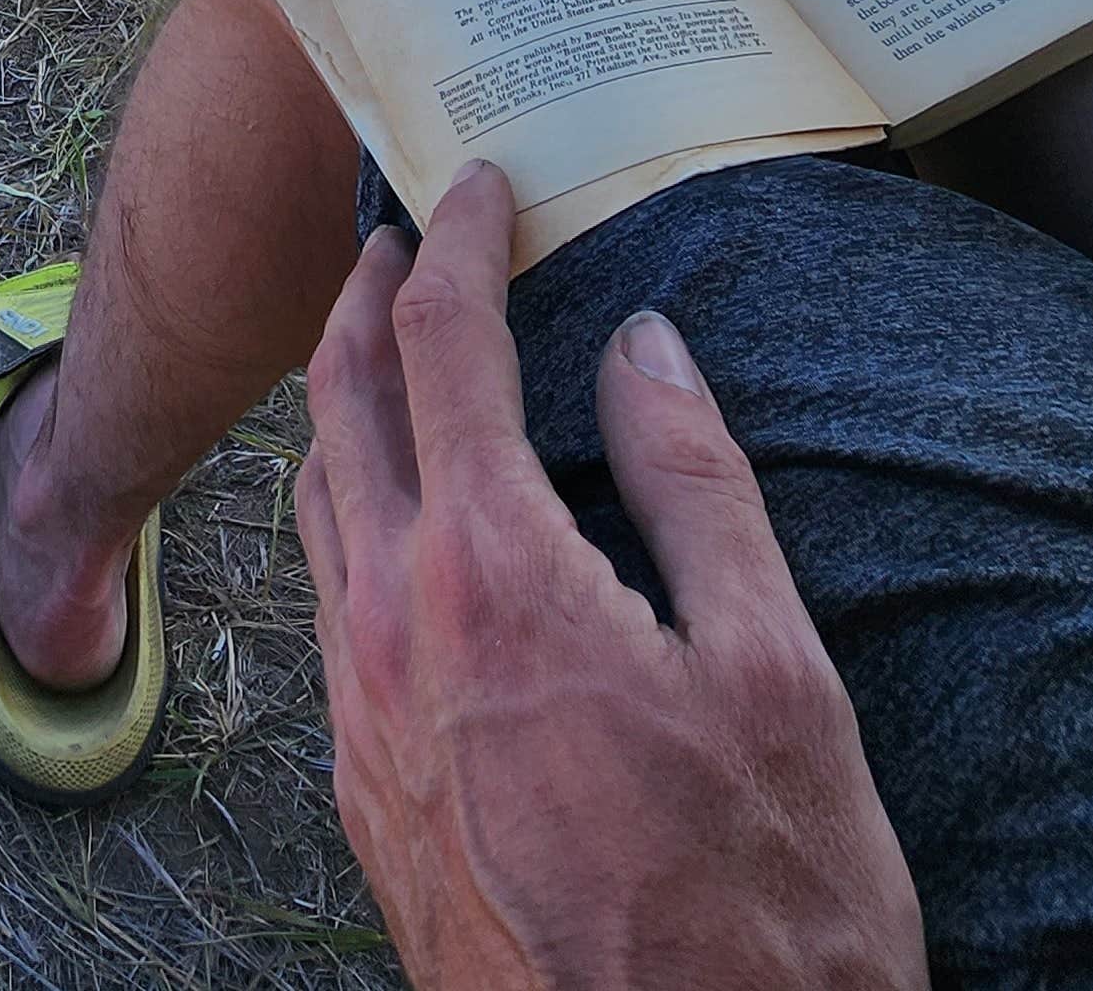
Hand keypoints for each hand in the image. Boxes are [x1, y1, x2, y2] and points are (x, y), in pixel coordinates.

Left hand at [297, 163, 925, 990]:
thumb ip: (698, 490)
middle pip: (338, 408)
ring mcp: (363, 720)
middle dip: (361, 300)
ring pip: (315, 510)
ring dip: (341, 409)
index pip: (441, 350)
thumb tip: (645, 347)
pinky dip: (348, 518)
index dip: (455, 245)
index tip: (474, 183)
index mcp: (497, 578)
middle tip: (397, 236)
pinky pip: (327, 610)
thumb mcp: (776, 678)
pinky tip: (400, 529)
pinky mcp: (362, 794)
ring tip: (387, 359)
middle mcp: (396, 633)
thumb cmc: (765, 909)